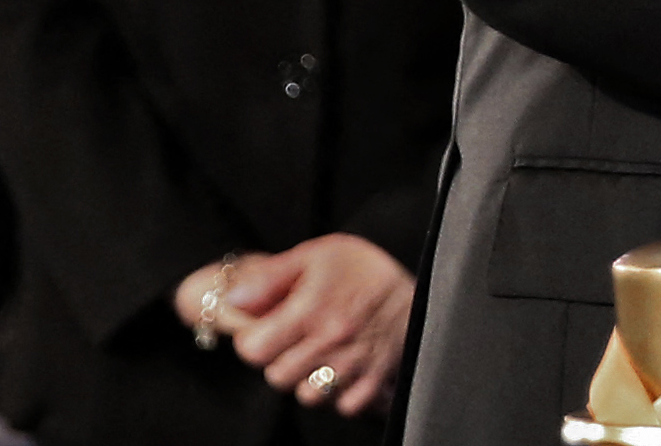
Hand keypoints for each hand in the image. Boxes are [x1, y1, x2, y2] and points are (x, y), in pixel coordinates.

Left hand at [213, 233, 413, 414]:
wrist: (428, 282)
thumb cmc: (365, 268)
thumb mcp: (317, 254)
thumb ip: (271, 276)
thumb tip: (233, 301)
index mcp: (312, 307)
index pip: (253, 350)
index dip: (254, 340)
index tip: (267, 330)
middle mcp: (332, 338)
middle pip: (277, 377)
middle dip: (281, 360)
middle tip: (297, 341)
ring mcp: (356, 363)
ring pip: (307, 395)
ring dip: (309, 379)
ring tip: (322, 355)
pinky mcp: (377, 379)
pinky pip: (344, 406)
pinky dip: (342, 394)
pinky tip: (345, 370)